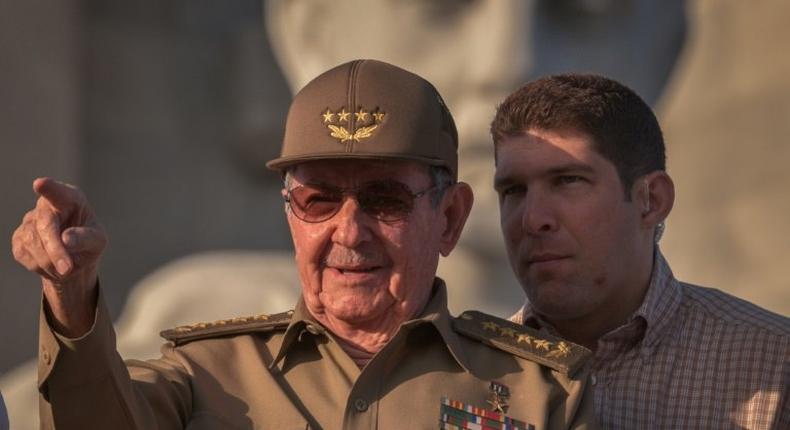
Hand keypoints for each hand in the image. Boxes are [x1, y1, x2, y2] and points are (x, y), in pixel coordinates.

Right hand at [11, 178, 107, 336]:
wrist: (73, 261)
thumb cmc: (89, 244)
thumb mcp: (97, 242)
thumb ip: (86, 238)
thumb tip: (66, 239)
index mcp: (70, 199)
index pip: (58, 192)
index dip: (49, 188)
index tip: (40, 184)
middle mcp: (46, 206)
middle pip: (45, 224)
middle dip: (55, 249)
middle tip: (67, 269)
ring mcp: (29, 221)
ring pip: (33, 242)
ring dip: (51, 261)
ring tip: (66, 268)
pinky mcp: (18, 238)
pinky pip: (25, 254)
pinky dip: (40, 266)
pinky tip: (52, 266)